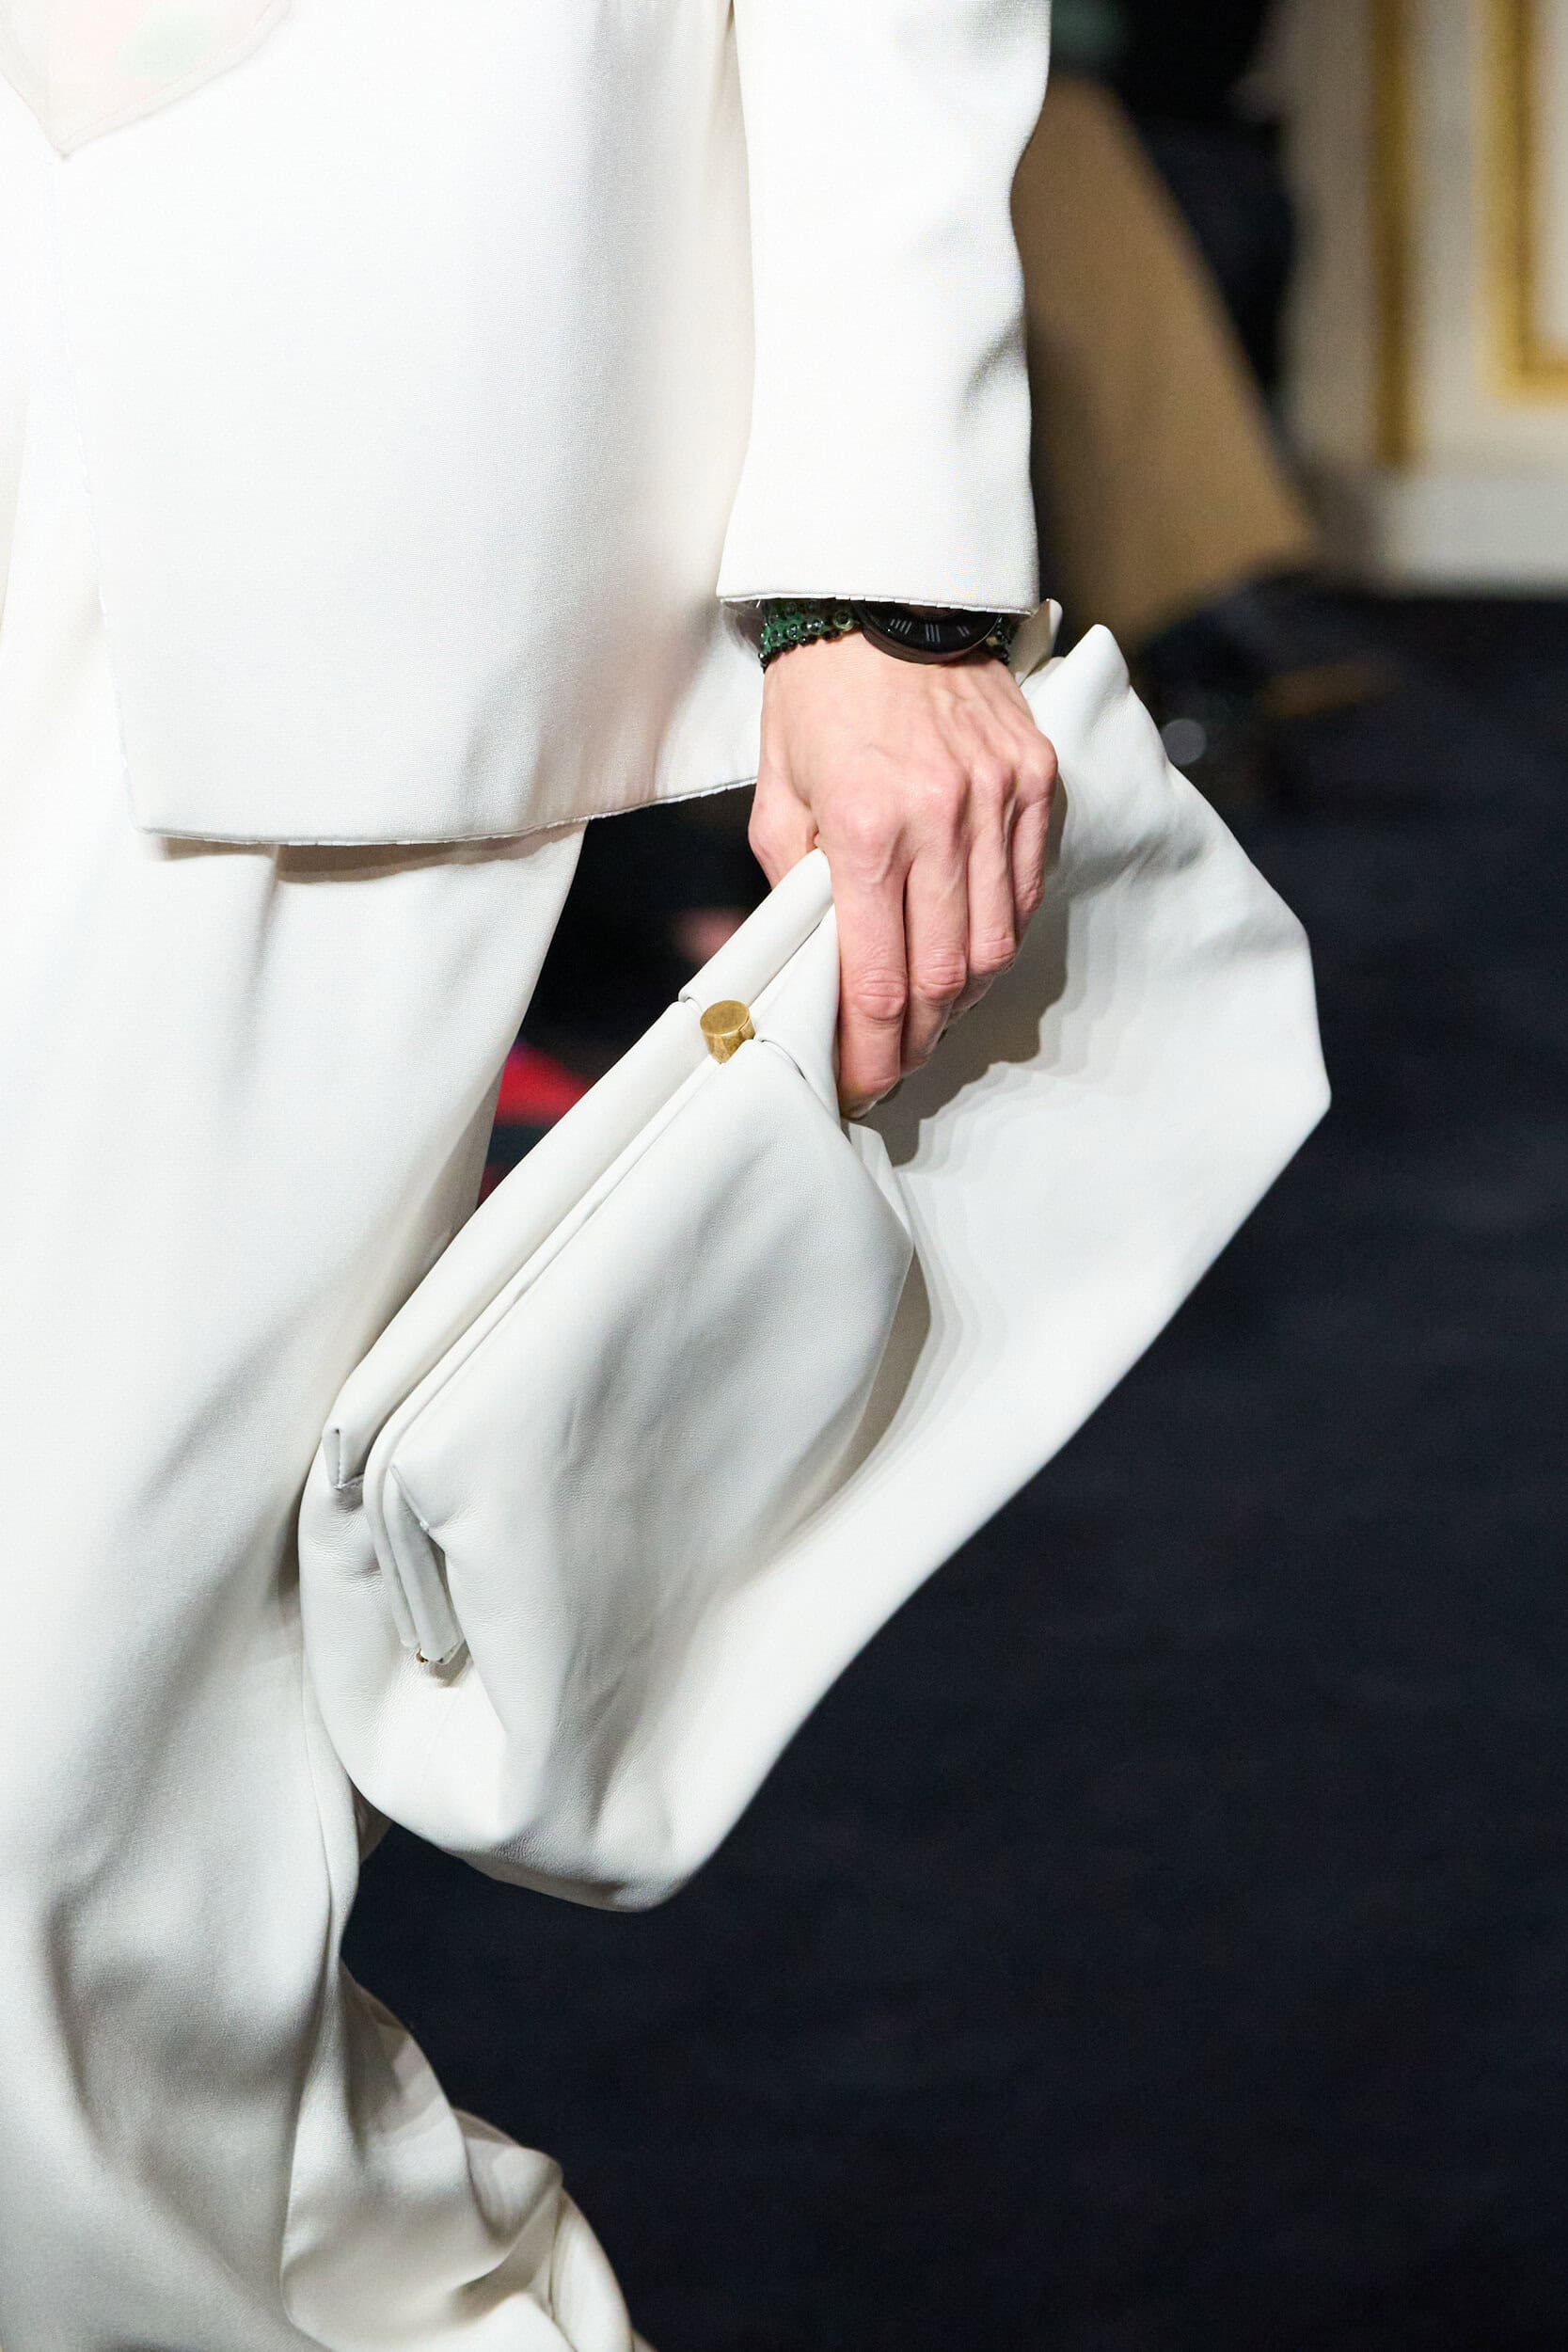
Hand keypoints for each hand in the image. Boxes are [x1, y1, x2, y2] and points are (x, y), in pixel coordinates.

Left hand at [749, 632, 1057, 1113]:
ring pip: (996, 942)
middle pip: (946, 977)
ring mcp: (998, 799)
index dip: (871, 1050)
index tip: (859, 1084)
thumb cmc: (819, 697)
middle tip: (894, 1065)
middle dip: (918, 1039)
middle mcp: (941, 819)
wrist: (886, 595)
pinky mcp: (1036, 780)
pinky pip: (1027, 888)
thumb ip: (792, 882)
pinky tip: (969, 947)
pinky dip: (1000, 932)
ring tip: (930, 1014)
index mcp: (864, 827)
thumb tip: (810, 962)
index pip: (878, 978)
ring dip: (962, 996)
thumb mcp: (777, 791)